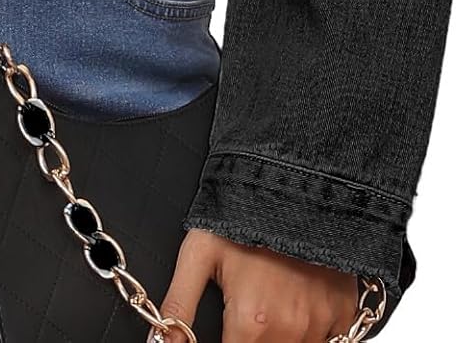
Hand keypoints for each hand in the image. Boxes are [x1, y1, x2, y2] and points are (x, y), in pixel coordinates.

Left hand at [156, 227, 361, 341]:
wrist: (296, 180)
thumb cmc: (244, 211)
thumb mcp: (199, 252)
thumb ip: (178, 306)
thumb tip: (161, 342)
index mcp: (252, 321)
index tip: (228, 329)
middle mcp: (290, 330)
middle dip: (251, 337)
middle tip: (247, 305)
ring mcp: (322, 324)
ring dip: (279, 335)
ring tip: (269, 297)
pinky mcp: (345, 314)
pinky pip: (326, 339)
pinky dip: (310, 328)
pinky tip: (295, 298)